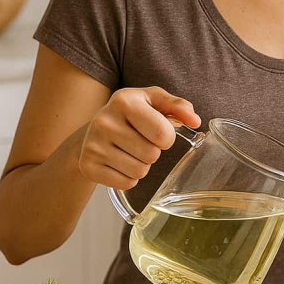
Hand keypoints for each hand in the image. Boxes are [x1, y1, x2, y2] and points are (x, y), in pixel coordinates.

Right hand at [79, 86, 200, 188]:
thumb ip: (178, 106)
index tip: (158, 132)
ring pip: (139, 171)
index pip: (162, 133)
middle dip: (152, 152)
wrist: (92, 131)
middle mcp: (104, 121)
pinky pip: (126, 183)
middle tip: (140, 142)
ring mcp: (93, 145)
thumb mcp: (152, 101)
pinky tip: (119, 162)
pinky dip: (128, 177)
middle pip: (151, 155)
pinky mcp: (88, 166)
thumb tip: (195, 121)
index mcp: (124, 101)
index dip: (167, 138)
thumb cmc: (130, 114)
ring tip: (129, 151)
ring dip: (141, 165)